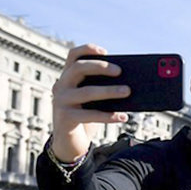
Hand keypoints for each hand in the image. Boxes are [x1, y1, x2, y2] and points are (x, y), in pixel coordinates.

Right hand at [51, 44, 129, 161]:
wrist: (69, 139)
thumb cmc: (86, 113)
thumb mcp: (93, 98)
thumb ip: (103, 87)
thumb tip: (130, 84)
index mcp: (68, 76)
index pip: (73, 55)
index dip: (87, 50)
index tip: (105, 52)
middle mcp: (61, 86)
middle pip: (78, 68)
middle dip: (100, 67)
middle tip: (120, 71)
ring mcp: (61, 101)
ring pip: (87, 92)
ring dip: (109, 91)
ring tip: (127, 91)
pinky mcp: (65, 118)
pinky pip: (89, 115)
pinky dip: (108, 116)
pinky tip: (123, 117)